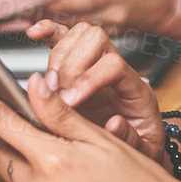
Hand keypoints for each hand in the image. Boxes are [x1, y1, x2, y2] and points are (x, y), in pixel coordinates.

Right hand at [24, 18, 168, 167]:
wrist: (138, 148)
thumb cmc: (141, 147)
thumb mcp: (145, 150)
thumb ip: (131, 139)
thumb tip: (115, 124)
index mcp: (137, 89)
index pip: (114, 65)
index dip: (88, 80)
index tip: (69, 102)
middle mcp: (118, 68)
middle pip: (96, 41)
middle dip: (70, 67)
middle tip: (56, 95)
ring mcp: (97, 63)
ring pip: (79, 35)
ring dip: (57, 57)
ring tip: (47, 86)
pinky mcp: (78, 64)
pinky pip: (64, 36)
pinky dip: (49, 31)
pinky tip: (35, 33)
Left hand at [44, 0, 174, 32]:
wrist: (163, 1)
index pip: (80, 0)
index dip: (57, 7)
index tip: (36, 11)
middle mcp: (115, 10)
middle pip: (78, 21)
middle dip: (54, 25)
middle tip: (32, 27)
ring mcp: (117, 27)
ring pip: (84, 35)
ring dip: (62, 37)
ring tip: (41, 37)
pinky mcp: (118, 39)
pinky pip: (93, 42)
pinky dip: (76, 43)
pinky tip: (60, 44)